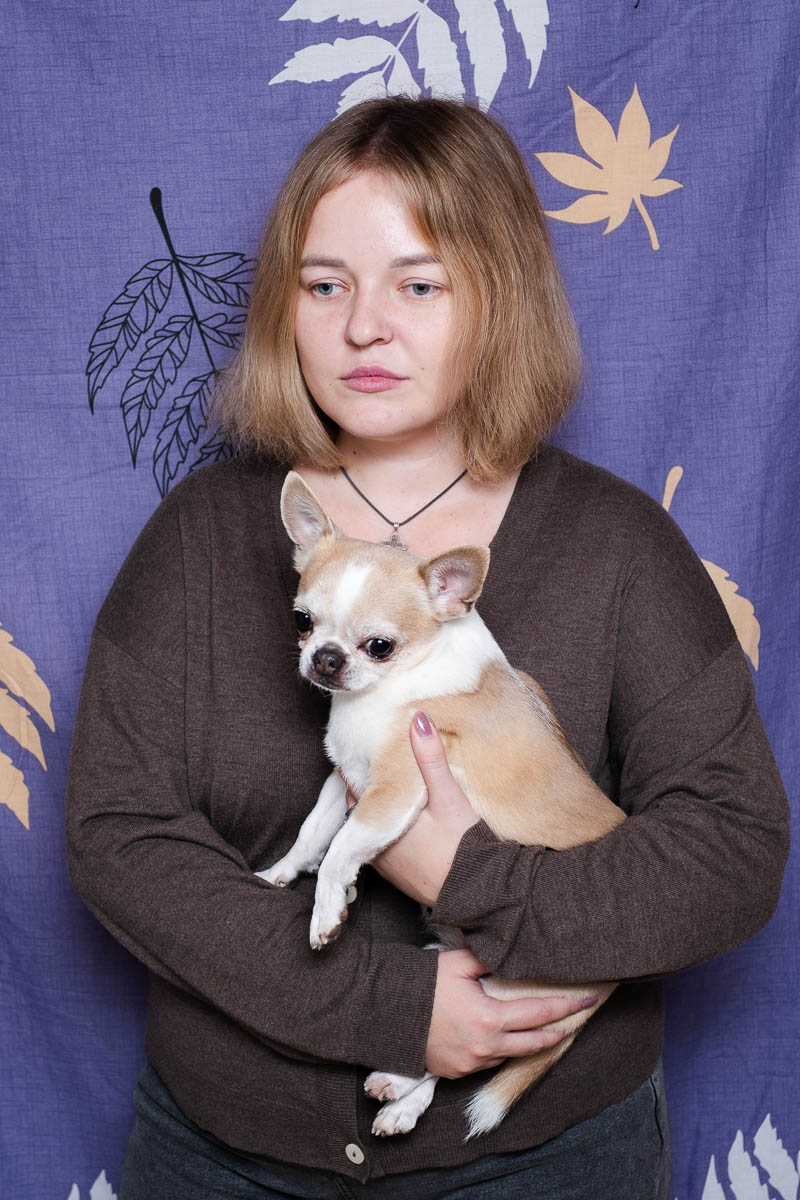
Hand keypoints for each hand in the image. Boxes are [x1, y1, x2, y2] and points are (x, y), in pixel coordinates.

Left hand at [370, 712, 477, 906]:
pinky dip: (393, 834)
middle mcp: (374, 846)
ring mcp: (385, 865)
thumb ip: (431, 757)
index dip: (363, 766)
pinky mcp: (399, 878)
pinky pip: (385, 849)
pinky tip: (413, 826)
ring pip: (372, 829)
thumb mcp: (450, 796)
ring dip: (381, 813)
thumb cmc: (465, 844)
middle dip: (371, 789)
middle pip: (360, 807)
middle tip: (387, 767)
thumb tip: (417, 717)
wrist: (480, 893)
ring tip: (400, 794)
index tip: (374, 750)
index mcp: (378, 822)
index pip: (352, 784)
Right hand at [426, 948, 596, 1077]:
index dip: (564, 1008)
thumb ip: (488, 959)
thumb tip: (510, 951)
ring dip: (527, 1042)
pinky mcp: (457, 1072)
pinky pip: (487, 1062)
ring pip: (510, 1054)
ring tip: (542, 1029)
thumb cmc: (424, 984)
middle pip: (534, 1043)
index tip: (584, 1001)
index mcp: (490, 1018)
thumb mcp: (458, 963)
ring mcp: (472, 1063)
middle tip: (576, 1021)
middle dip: (558, 1031)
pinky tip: (502, 1038)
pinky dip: (499, 1049)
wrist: (387, 1014)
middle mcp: (486, 1046)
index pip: (538, 1014)